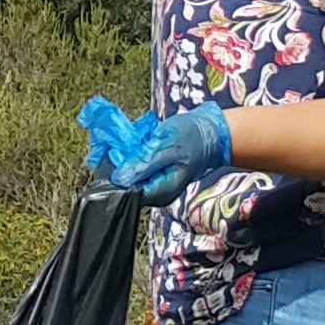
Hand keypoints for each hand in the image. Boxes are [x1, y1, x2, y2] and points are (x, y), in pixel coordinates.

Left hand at [78, 95, 232, 200]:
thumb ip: (144, 162)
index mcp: (162, 191)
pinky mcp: (155, 174)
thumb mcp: (167, 146)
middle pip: (127, 184)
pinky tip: (142, 142)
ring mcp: (156, 184)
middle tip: (128, 142)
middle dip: (122, 163)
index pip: (128, 192)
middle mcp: (157, 192)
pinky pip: (137, 167)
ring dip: (128, 156)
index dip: (118, 175)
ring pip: (130, 174)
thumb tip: (120, 179)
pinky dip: (135, 154)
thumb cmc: (192, 138)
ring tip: (138, 140)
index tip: (115, 155)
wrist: (209, 132)